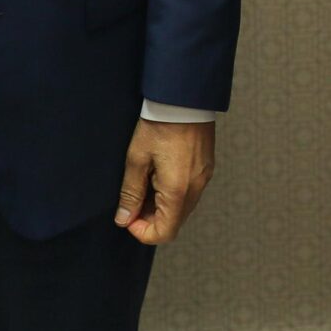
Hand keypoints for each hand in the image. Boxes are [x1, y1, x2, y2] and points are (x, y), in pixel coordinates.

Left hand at [114, 119, 215, 244]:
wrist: (184, 98)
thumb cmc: (159, 125)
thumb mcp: (137, 159)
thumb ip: (131, 192)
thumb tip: (124, 219)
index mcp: (178, 190)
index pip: (164, 233)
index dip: (143, 232)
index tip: (128, 216)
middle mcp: (196, 188)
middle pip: (175, 222)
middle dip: (151, 218)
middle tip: (133, 197)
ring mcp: (204, 178)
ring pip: (183, 209)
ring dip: (162, 206)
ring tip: (146, 182)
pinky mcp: (206, 168)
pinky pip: (190, 193)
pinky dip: (174, 194)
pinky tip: (160, 173)